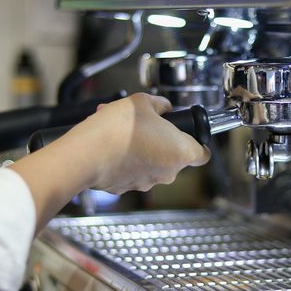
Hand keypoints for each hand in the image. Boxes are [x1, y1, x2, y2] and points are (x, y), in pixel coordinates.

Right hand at [10, 93, 210, 231]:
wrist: (88, 153)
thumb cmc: (120, 127)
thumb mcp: (143, 101)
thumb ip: (160, 105)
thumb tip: (164, 107)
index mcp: (181, 152)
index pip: (202, 154)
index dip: (197, 142)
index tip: (187, 134)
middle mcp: (168, 173)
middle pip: (174, 158)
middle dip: (162, 142)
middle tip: (146, 126)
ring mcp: (147, 183)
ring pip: (152, 165)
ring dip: (143, 150)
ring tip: (123, 132)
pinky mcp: (126, 188)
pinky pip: (132, 172)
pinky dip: (126, 161)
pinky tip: (112, 146)